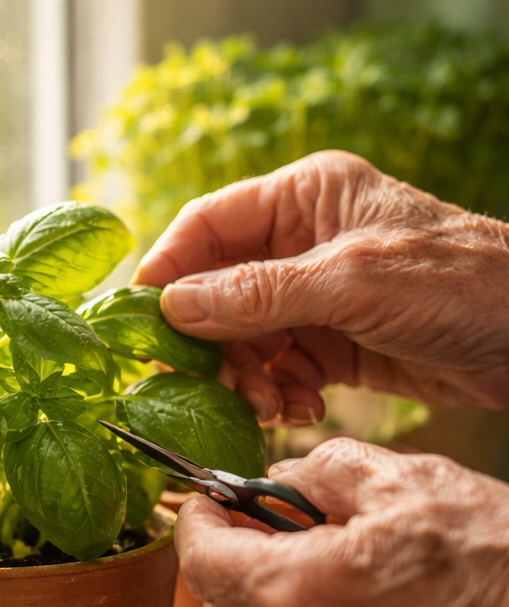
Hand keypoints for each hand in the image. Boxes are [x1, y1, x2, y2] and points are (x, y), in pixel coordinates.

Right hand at [134, 150, 508, 422]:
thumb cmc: (462, 283)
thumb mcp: (353, 282)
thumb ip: (259, 294)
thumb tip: (173, 306)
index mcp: (302, 198)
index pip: (206, 225)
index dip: (167, 269)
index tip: (143, 321)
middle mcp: (298, 243)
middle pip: (215, 292)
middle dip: (213, 343)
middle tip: (217, 385)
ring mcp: (312, 296)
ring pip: (241, 339)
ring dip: (246, 378)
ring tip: (272, 406)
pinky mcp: (328, 343)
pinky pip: (275, 369)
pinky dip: (277, 394)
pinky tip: (302, 408)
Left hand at [175, 438, 508, 606]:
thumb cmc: (503, 559)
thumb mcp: (411, 481)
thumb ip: (325, 468)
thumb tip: (281, 477)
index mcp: (302, 592)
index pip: (201, 563)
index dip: (193, 527)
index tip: (203, 508)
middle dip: (222, 579)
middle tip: (253, 544)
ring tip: (316, 583)